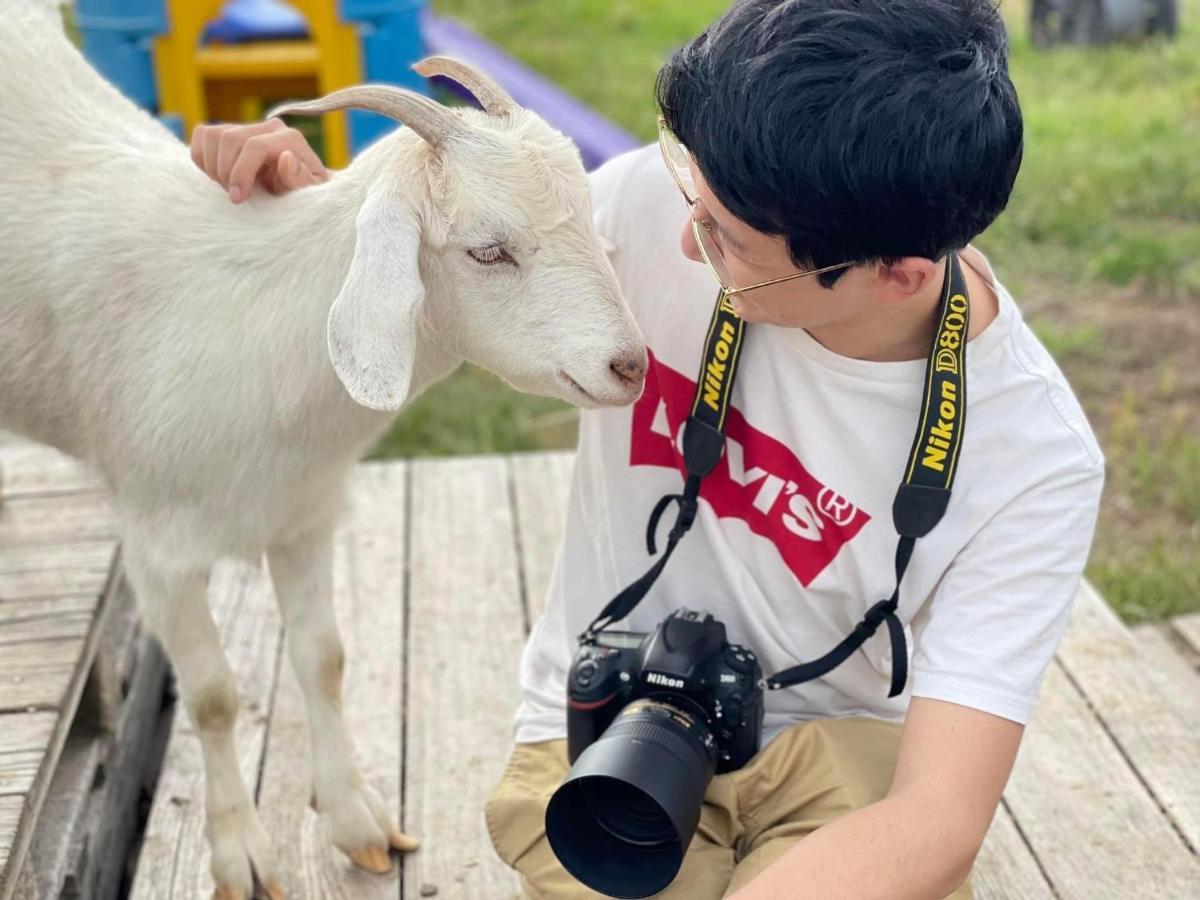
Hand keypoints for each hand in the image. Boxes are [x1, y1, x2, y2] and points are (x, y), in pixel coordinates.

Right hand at [190, 118, 328, 202]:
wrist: (297, 189)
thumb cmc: (304, 194)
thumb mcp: (308, 194)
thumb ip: (300, 179)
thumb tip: (286, 158)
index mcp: (290, 139)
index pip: (255, 146)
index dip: (241, 173)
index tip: (237, 198)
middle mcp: (269, 127)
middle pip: (230, 138)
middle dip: (225, 172)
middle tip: (236, 196)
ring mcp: (247, 126)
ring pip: (212, 135)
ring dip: (214, 167)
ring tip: (229, 187)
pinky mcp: (229, 131)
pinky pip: (203, 136)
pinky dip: (204, 159)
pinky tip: (220, 177)